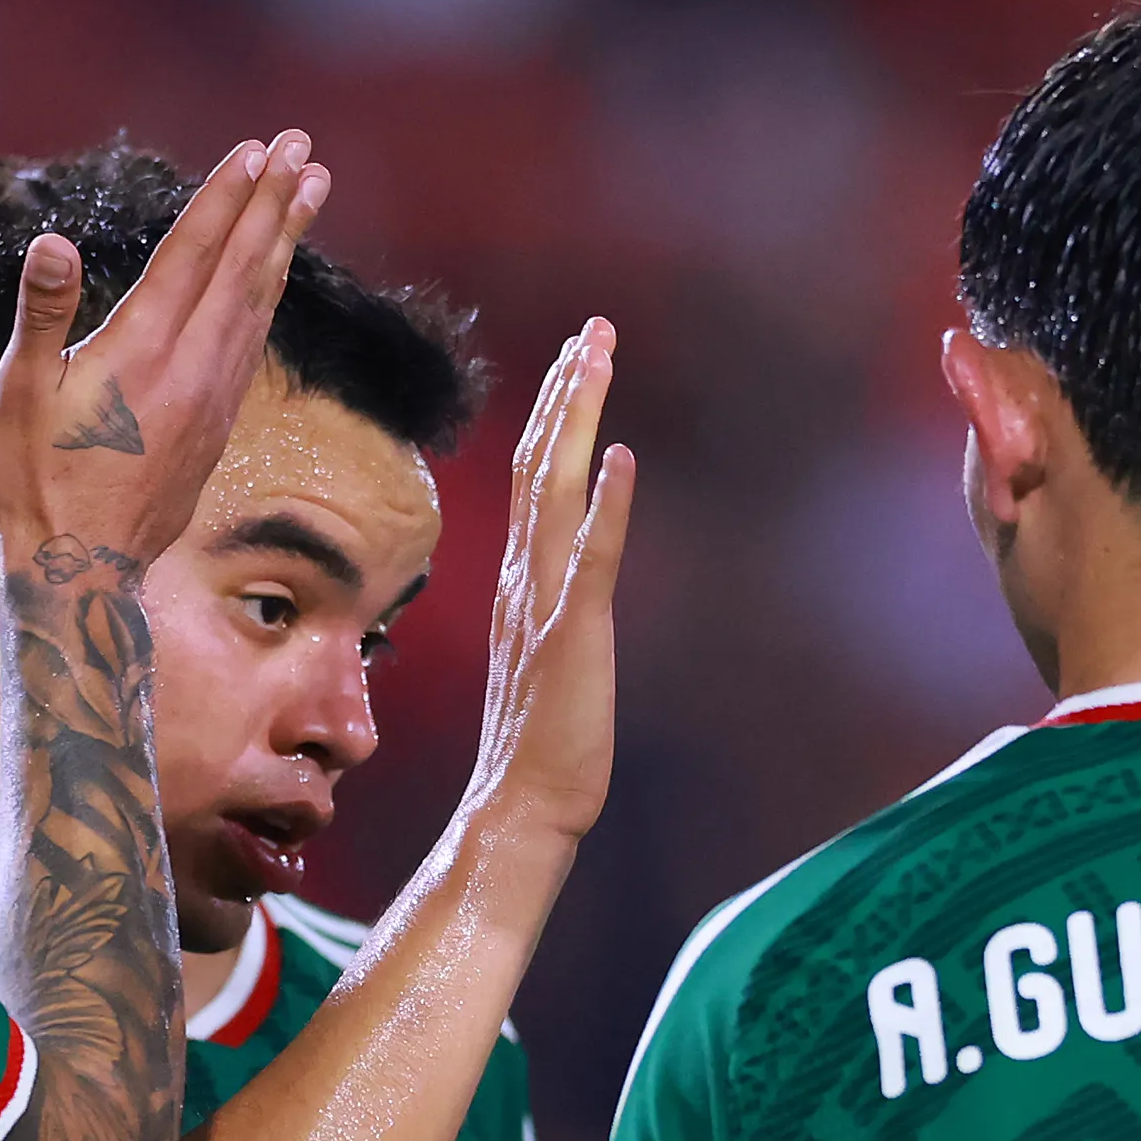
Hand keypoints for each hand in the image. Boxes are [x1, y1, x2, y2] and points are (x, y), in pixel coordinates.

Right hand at [0, 133, 323, 580]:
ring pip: (259, 301)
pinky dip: (269, 292)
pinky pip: (254, 339)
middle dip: (272, 202)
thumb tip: (51, 242)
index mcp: (142, 352)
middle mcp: (191, 369)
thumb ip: (42, 315)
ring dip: (284, 240)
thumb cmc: (32, 481)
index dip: (225, 199)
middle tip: (301, 146)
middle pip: (243, 268)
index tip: (256, 150)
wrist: (79, 571)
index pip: (193, 256)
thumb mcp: (19, 397)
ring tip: (309, 190)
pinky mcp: (215, 425)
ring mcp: (211, 399)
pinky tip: (274, 276)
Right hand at [463, 321, 634, 844]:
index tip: (573, 362)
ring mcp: (544, 603)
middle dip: (568, 392)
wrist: (518, 809)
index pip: (533, 481)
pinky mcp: (574, 634)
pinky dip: (608, 504)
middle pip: (541, 465)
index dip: (553, 417)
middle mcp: (523, 580)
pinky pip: (594, 558)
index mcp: (518, 584)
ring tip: (597, 357)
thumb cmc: (538, 749)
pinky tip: (623, 457)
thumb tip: (565, 583)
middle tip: (592, 330)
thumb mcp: (544, 662)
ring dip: (578, 419)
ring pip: (558, 490)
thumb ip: (549, 613)